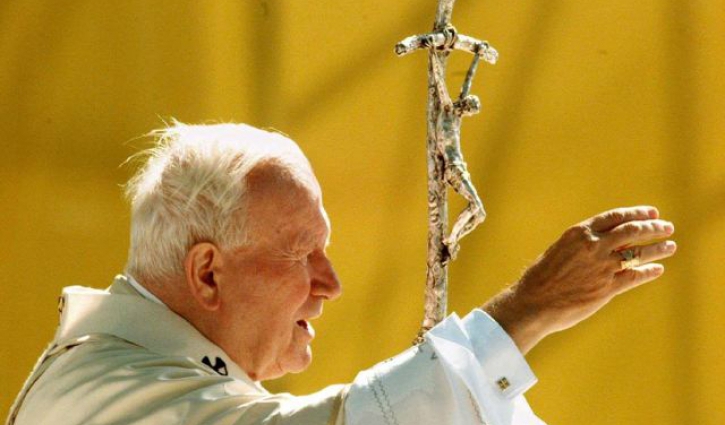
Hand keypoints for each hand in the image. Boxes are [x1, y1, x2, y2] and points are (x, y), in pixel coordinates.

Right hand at [482, 206, 676, 354]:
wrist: (533, 302)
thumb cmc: (542, 276)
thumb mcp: (561, 250)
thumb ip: (583, 245)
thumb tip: (605, 242)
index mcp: (580, 233)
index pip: (616, 216)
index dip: (638, 214)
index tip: (653, 214)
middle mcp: (593, 246)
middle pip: (632, 231)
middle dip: (653, 228)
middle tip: (667, 228)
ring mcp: (602, 267)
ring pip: (639, 253)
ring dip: (658, 249)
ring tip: (670, 246)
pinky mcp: (606, 288)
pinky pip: (634, 277)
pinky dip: (648, 272)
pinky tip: (657, 270)